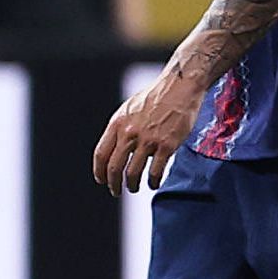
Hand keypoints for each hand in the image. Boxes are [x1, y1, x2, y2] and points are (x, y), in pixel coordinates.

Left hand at [93, 65, 204, 193]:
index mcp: (117, 123)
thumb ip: (120, 129)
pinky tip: (153, 183)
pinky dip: (152, 182)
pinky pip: (155, 171)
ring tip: (133, 188)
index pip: (101, 154)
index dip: (99, 171)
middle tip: (115, 191)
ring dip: (131, 185)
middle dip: (113, 184)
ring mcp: (147, 140)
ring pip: (132, 173)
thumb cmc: (155, 98)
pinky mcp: (166, 146)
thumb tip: (116, 148)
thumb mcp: (129, 110)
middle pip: (114, 167)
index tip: (101, 180)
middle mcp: (129, 133)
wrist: (179, 88)